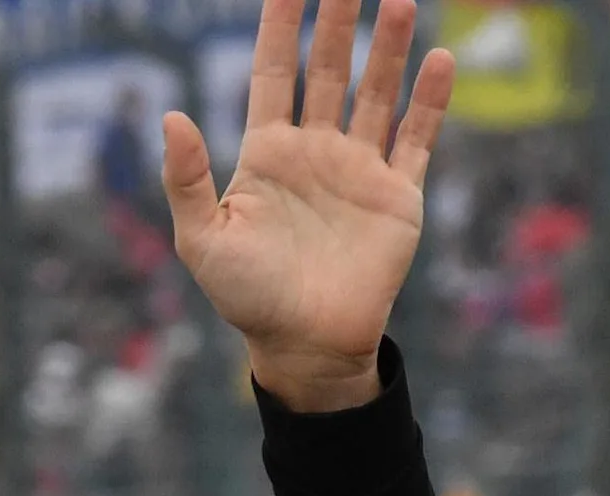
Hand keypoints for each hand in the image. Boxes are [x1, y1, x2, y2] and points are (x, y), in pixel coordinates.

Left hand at [161, 0, 455, 411]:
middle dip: (337, 21)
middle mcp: (314, 151)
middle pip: (327, 69)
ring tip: (397, 0)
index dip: (279, 26)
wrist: (305, 346)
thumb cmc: (246, 297)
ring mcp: (359, 168)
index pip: (272, 72)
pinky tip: (440, 59)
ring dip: (388, 47)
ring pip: (376, 92)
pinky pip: (417, 136)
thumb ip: (185, 178)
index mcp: (265, 154)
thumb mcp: (201, 238)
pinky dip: (430, 100)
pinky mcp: (398, 194)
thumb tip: (170, 116)